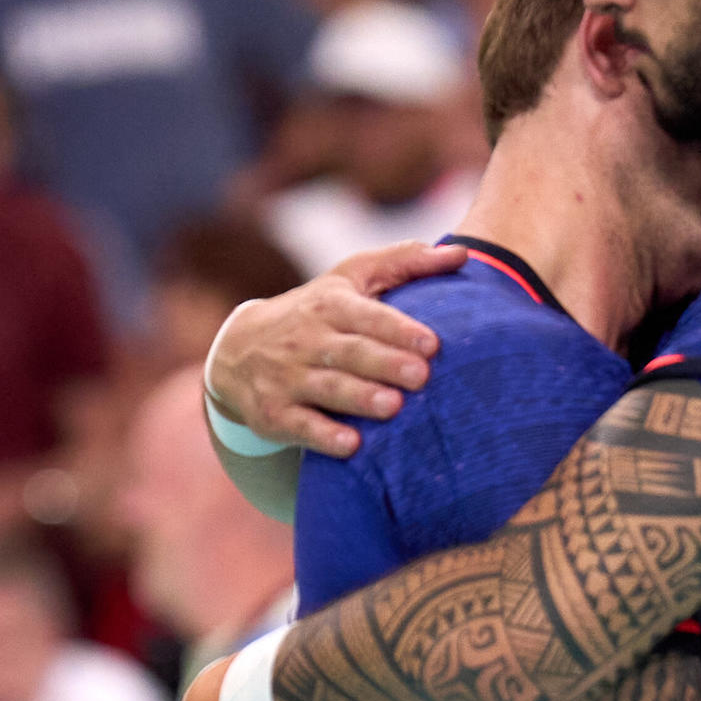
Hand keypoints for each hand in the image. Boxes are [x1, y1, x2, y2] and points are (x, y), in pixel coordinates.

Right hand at [205, 241, 461, 456]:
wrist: (236, 350)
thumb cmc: (315, 313)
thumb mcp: (350, 280)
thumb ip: (405, 263)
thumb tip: (464, 255)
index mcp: (329, 305)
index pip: (365, 315)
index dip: (397, 329)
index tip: (432, 343)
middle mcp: (305, 339)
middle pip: (349, 352)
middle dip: (384, 363)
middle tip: (422, 376)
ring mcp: (286, 377)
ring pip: (326, 387)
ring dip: (359, 397)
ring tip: (394, 407)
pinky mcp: (273, 413)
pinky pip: (299, 425)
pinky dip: (324, 435)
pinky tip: (351, 445)